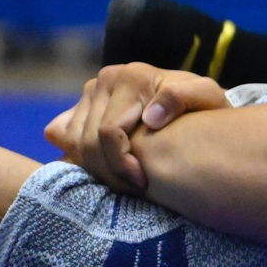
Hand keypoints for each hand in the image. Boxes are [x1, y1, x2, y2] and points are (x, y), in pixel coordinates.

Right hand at [45, 63, 229, 193]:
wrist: (195, 105)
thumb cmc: (203, 106)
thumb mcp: (207, 97)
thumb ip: (184, 97)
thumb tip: (151, 116)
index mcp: (131, 76)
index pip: (108, 132)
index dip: (122, 163)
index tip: (143, 182)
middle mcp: (105, 80)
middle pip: (88, 141)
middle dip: (110, 172)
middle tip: (134, 190)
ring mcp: (89, 93)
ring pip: (75, 143)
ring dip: (96, 169)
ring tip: (125, 183)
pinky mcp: (79, 106)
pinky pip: (59, 133)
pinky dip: (75, 155)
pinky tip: (101, 169)